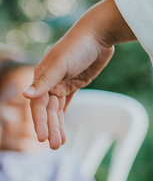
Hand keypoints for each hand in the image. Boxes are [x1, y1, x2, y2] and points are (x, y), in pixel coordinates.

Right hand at [24, 0, 135, 148]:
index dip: (40, 121)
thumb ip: (44, 82)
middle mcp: (49, 81)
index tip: (42, 138)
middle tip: (53, 146)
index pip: (38, 104)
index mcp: (42, 76)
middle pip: (47, 110)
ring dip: (57, 126)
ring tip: (58, 144)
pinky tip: (62, 130)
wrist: (99, 34)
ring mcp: (61, 82)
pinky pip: (65, 104)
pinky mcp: (74, 83)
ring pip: (56, 109)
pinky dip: (63, 117)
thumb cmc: (78, 45)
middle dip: (50, 128)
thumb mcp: (60, 64)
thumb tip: (25, 95)